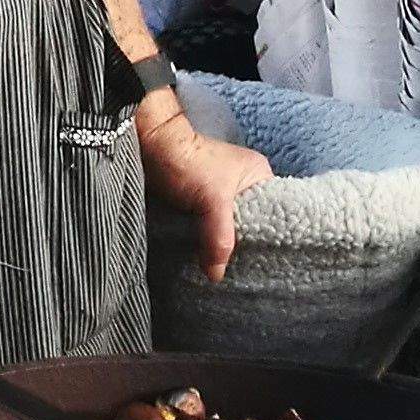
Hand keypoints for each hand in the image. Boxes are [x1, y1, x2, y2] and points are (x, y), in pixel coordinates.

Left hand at [139, 97, 271, 282]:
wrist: (146, 145)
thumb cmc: (185, 160)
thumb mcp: (212, 199)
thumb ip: (220, 237)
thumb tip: (216, 274)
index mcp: (257, 176)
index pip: (273, 214)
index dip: (268, 237)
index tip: (263, 262)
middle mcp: (241, 186)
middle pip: (248, 225)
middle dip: (242, 246)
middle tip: (240, 271)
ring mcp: (218, 196)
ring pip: (226, 230)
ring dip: (220, 246)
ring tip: (223, 270)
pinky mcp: (196, 205)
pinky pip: (207, 230)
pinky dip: (205, 243)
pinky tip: (205, 259)